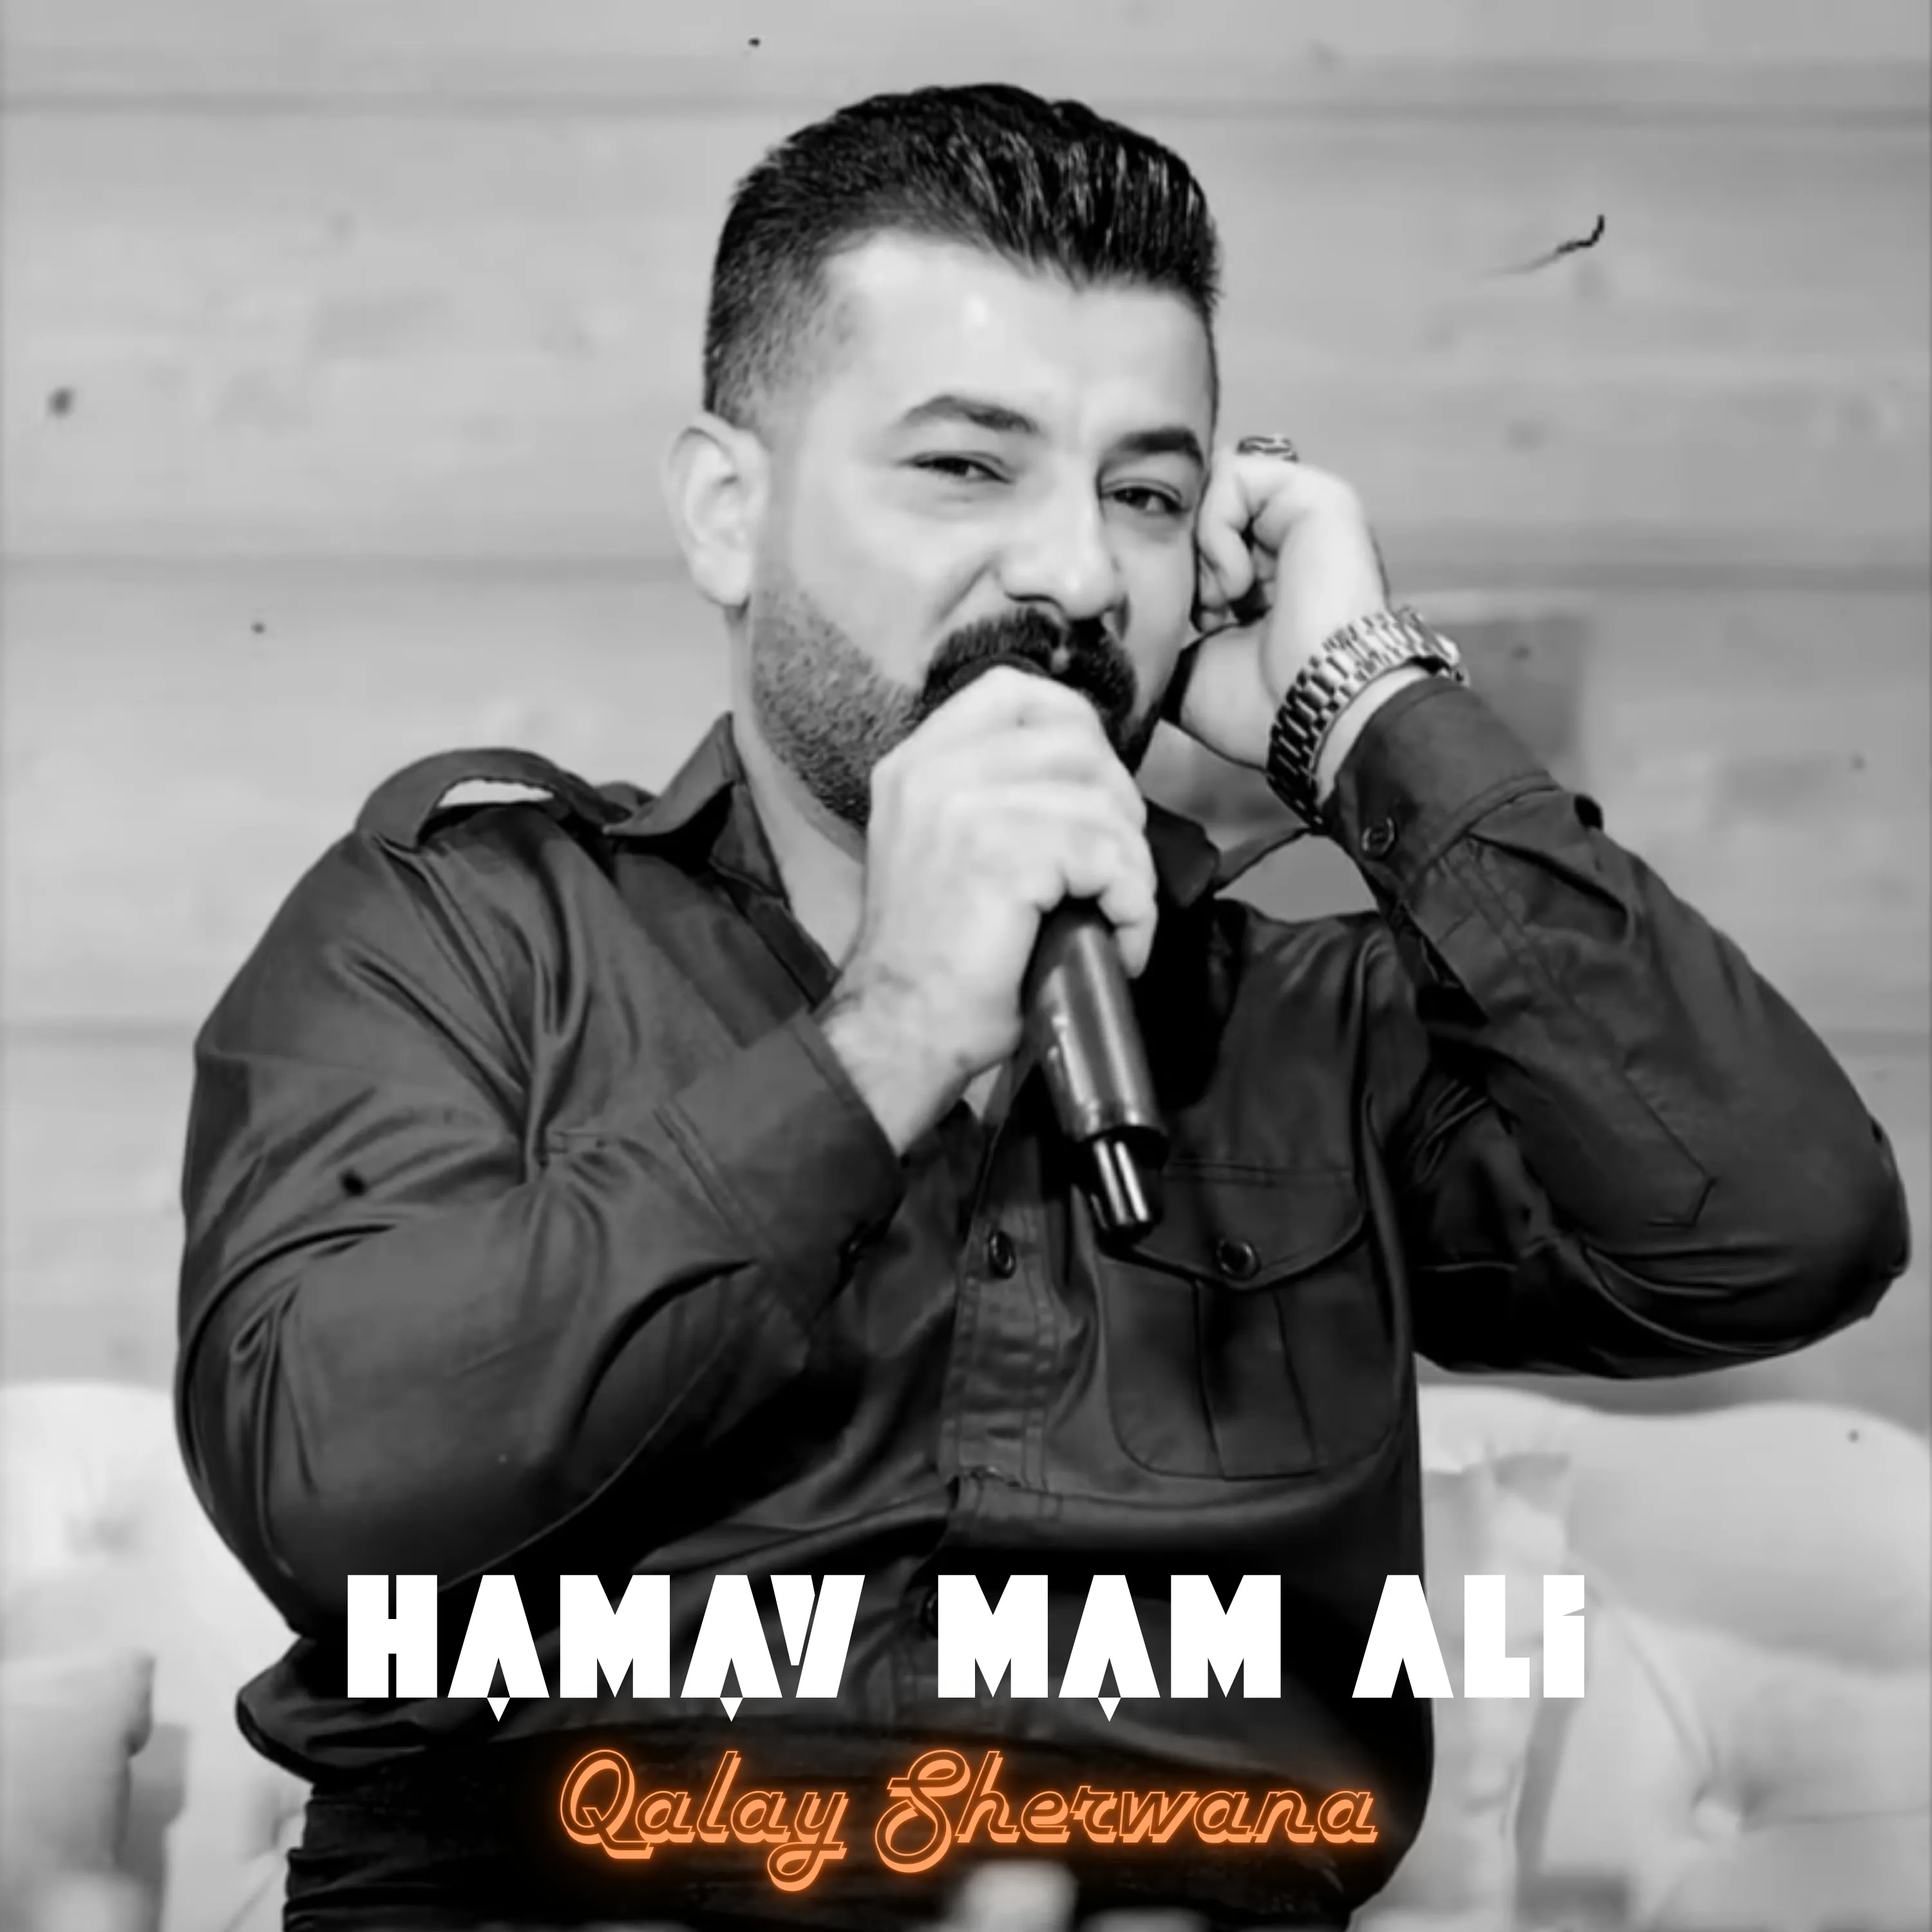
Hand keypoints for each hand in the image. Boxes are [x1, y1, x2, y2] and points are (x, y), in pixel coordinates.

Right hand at [820, 668, 1155, 1151]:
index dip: (1078, 728)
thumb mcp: (942, 848)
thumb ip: (988, 794)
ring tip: (1117, 917)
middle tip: (1115, 870)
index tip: (1096, 792)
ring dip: (1131, 868)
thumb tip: (1085, 777)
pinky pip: (1108, 856)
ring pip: (1102, 803)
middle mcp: (933, 769)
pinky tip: (1120, 942)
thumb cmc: (935, 958)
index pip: (1015, 692)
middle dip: (1118, 806)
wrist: (901, 1029)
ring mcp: (964, 805)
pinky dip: (1133, 906)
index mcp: (916, 762)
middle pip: (1076, 740)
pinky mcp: (1003, 852)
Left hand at [1170, 446, 1390, 772]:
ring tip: (1223, 603)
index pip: (1202, 540)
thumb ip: (1169, 637)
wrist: (1314, 710)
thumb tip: (1121, 640)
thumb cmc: (1261, 707)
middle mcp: (1291, 544)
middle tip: (1206, 614)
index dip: (1181, 572)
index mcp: (1270, 582)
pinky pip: (1235, 476)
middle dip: (1187, 559)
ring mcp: (1306, 516)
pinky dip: (1218, 531)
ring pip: (1215, 493)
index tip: (1194, 624)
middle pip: (1203, 510)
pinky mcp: (1317, 495)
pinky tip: (1239, 585)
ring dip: (1204, 550)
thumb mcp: (1193, 672)